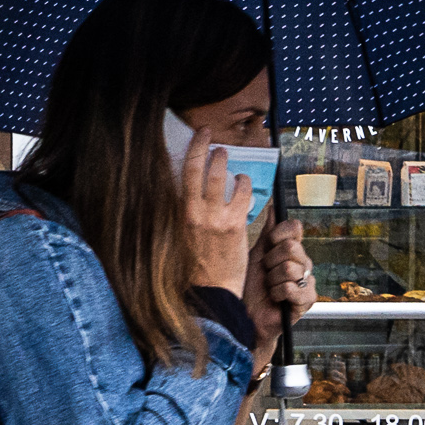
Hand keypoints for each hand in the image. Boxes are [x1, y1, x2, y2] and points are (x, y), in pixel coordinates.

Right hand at [181, 130, 251, 296]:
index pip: (185, 170)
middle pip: (204, 168)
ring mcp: (216, 218)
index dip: (195, 147)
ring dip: (230, 167)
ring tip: (231, 166)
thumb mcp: (180, 233)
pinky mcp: (234, 226)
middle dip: (212, 149)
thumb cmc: (194, 264)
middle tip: (217, 144)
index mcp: (179, 211)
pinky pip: (243, 195)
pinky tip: (244, 187)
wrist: (208, 289)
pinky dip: (244, 186)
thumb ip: (185, 209)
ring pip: (224, 178)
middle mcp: (196, 212)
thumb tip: (189, 187)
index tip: (202, 134)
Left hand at [248, 216, 313, 367]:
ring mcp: (307, 281)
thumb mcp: (256, 255)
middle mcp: (302, 263)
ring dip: (272, 280)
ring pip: (290, 268)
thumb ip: (268, 232)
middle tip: (265, 272)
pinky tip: (274, 298)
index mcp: (290, 250)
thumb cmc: (250, 287)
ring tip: (268, 287)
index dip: (280, 234)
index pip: (295, 228)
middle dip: (271, 261)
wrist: (246, 316)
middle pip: (292, 247)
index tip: (268, 245)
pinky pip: (292, 288)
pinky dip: (277, 293)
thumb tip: (273, 207)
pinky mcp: (308, 300)